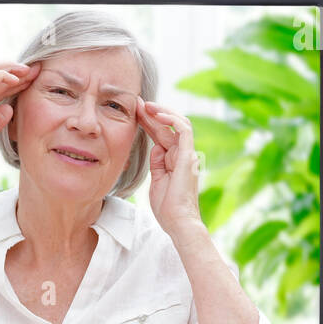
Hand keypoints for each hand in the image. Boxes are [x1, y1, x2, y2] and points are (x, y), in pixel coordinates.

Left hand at [136, 98, 203, 240]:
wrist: (177, 221)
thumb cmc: (167, 207)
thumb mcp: (156, 181)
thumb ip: (157, 164)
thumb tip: (155, 149)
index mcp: (174, 159)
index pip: (161, 134)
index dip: (148, 122)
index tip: (133, 112)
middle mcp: (182, 154)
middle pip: (167, 126)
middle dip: (151, 113)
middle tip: (135, 102)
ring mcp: (187, 154)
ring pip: (177, 123)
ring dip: (161, 112)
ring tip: (145, 104)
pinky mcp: (189, 155)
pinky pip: (184, 130)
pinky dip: (171, 119)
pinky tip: (157, 114)